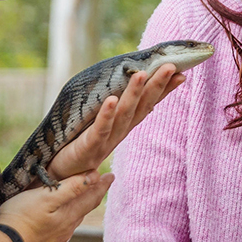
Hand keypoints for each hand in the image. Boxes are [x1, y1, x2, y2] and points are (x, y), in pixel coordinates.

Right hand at [0, 170, 111, 241]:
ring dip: (80, 207)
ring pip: (73, 219)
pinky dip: (65, 218)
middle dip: (93, 195)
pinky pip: (61, 229)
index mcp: (69, 215)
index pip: (92, 198)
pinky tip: (60, 217)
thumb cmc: (21, 217)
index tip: (111, 175)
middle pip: (84, 208)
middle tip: (100, 184)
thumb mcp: (46, 196)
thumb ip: (71, 188)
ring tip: (81, 198)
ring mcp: (56, 239)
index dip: (102, 185)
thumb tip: (94, 176)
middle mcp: (67, 229)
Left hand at [46, 64, 185, 180]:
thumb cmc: (80, 147)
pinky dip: (106, 115)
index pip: (148, 104)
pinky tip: (112, 99)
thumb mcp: (102, 127)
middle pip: (141, 107)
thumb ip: (117, 112)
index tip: (181, 74)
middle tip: (170, 66)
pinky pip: (99, 129)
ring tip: (142, 74)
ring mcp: (105, 140)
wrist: (60, 175)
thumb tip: (136, 96)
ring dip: (134, 94)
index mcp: (123, 126)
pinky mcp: (89, 147)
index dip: (164, 90)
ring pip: (123, 115)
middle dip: (156, 86)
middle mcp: (119, 132)